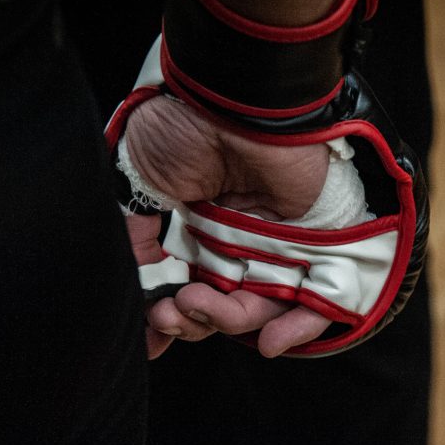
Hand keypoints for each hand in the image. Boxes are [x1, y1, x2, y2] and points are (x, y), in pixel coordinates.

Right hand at [124, 96, 333, 358]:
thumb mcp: (137, 182)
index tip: (150, 340)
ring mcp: (276, 246)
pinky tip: (270, 345)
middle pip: (218, 310)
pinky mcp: (317, 246)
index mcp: (196, 230)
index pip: (186, 290)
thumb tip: (127, 279)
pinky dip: (298, 329)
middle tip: (167, 314)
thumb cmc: (181, 128)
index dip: (170, 321)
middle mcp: (236, 242)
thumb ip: (134, 235)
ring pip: (257, 311)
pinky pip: (316, 301)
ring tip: (194, 303)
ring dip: (224, 323)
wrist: (232, 99)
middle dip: (189, 323)